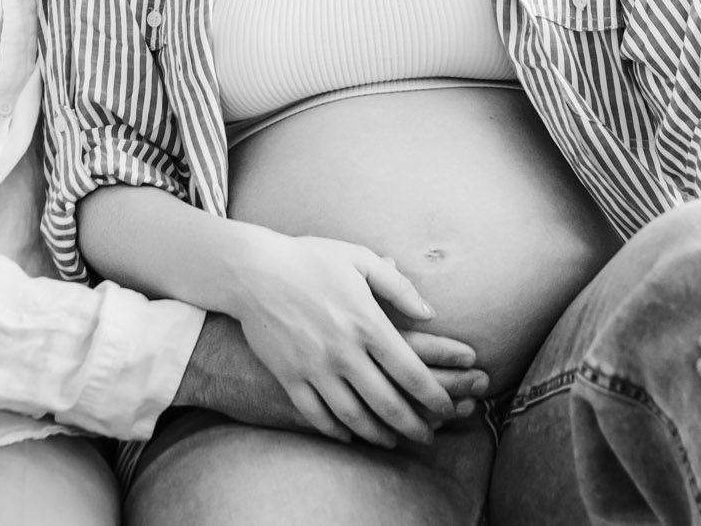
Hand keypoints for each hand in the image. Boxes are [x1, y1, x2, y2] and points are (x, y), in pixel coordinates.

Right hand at [225, 232, 490, 447]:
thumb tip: (430, 314)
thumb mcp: (359, 259)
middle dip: (414, 426)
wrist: (252, 270)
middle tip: (428, 436)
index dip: (434, 396)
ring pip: (354, 416)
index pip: (411, 372)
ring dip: (378, 434)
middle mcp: (344, 351)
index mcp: (367, 323)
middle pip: (387, 403)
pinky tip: (349, 434)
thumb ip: (398, 286)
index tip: (448, 407)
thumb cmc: (309, 260)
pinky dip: (336, 430)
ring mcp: (315, 368)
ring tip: (393, 441)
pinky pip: (316, 415)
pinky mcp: (289, 377)